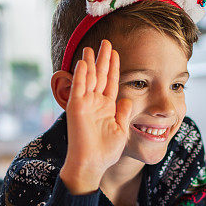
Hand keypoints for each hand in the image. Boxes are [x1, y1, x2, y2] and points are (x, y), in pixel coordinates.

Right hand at [60, 39, 132, 194]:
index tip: (116, 53)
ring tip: (91, 47)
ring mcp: (85, 104)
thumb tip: (128, 99)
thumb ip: (123, 113)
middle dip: (103, 59)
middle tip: (106, 42)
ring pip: (89, 78)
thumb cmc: (107, 152)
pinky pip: (79, 88)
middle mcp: (95, 103)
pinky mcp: (76, 108)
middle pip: (100, 76)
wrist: (92, 164)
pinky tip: (84, 62)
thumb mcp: (121, 130)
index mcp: (107, 107)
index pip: (111, 82)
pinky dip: (81, 75)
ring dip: (90, 63)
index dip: (114, 68)